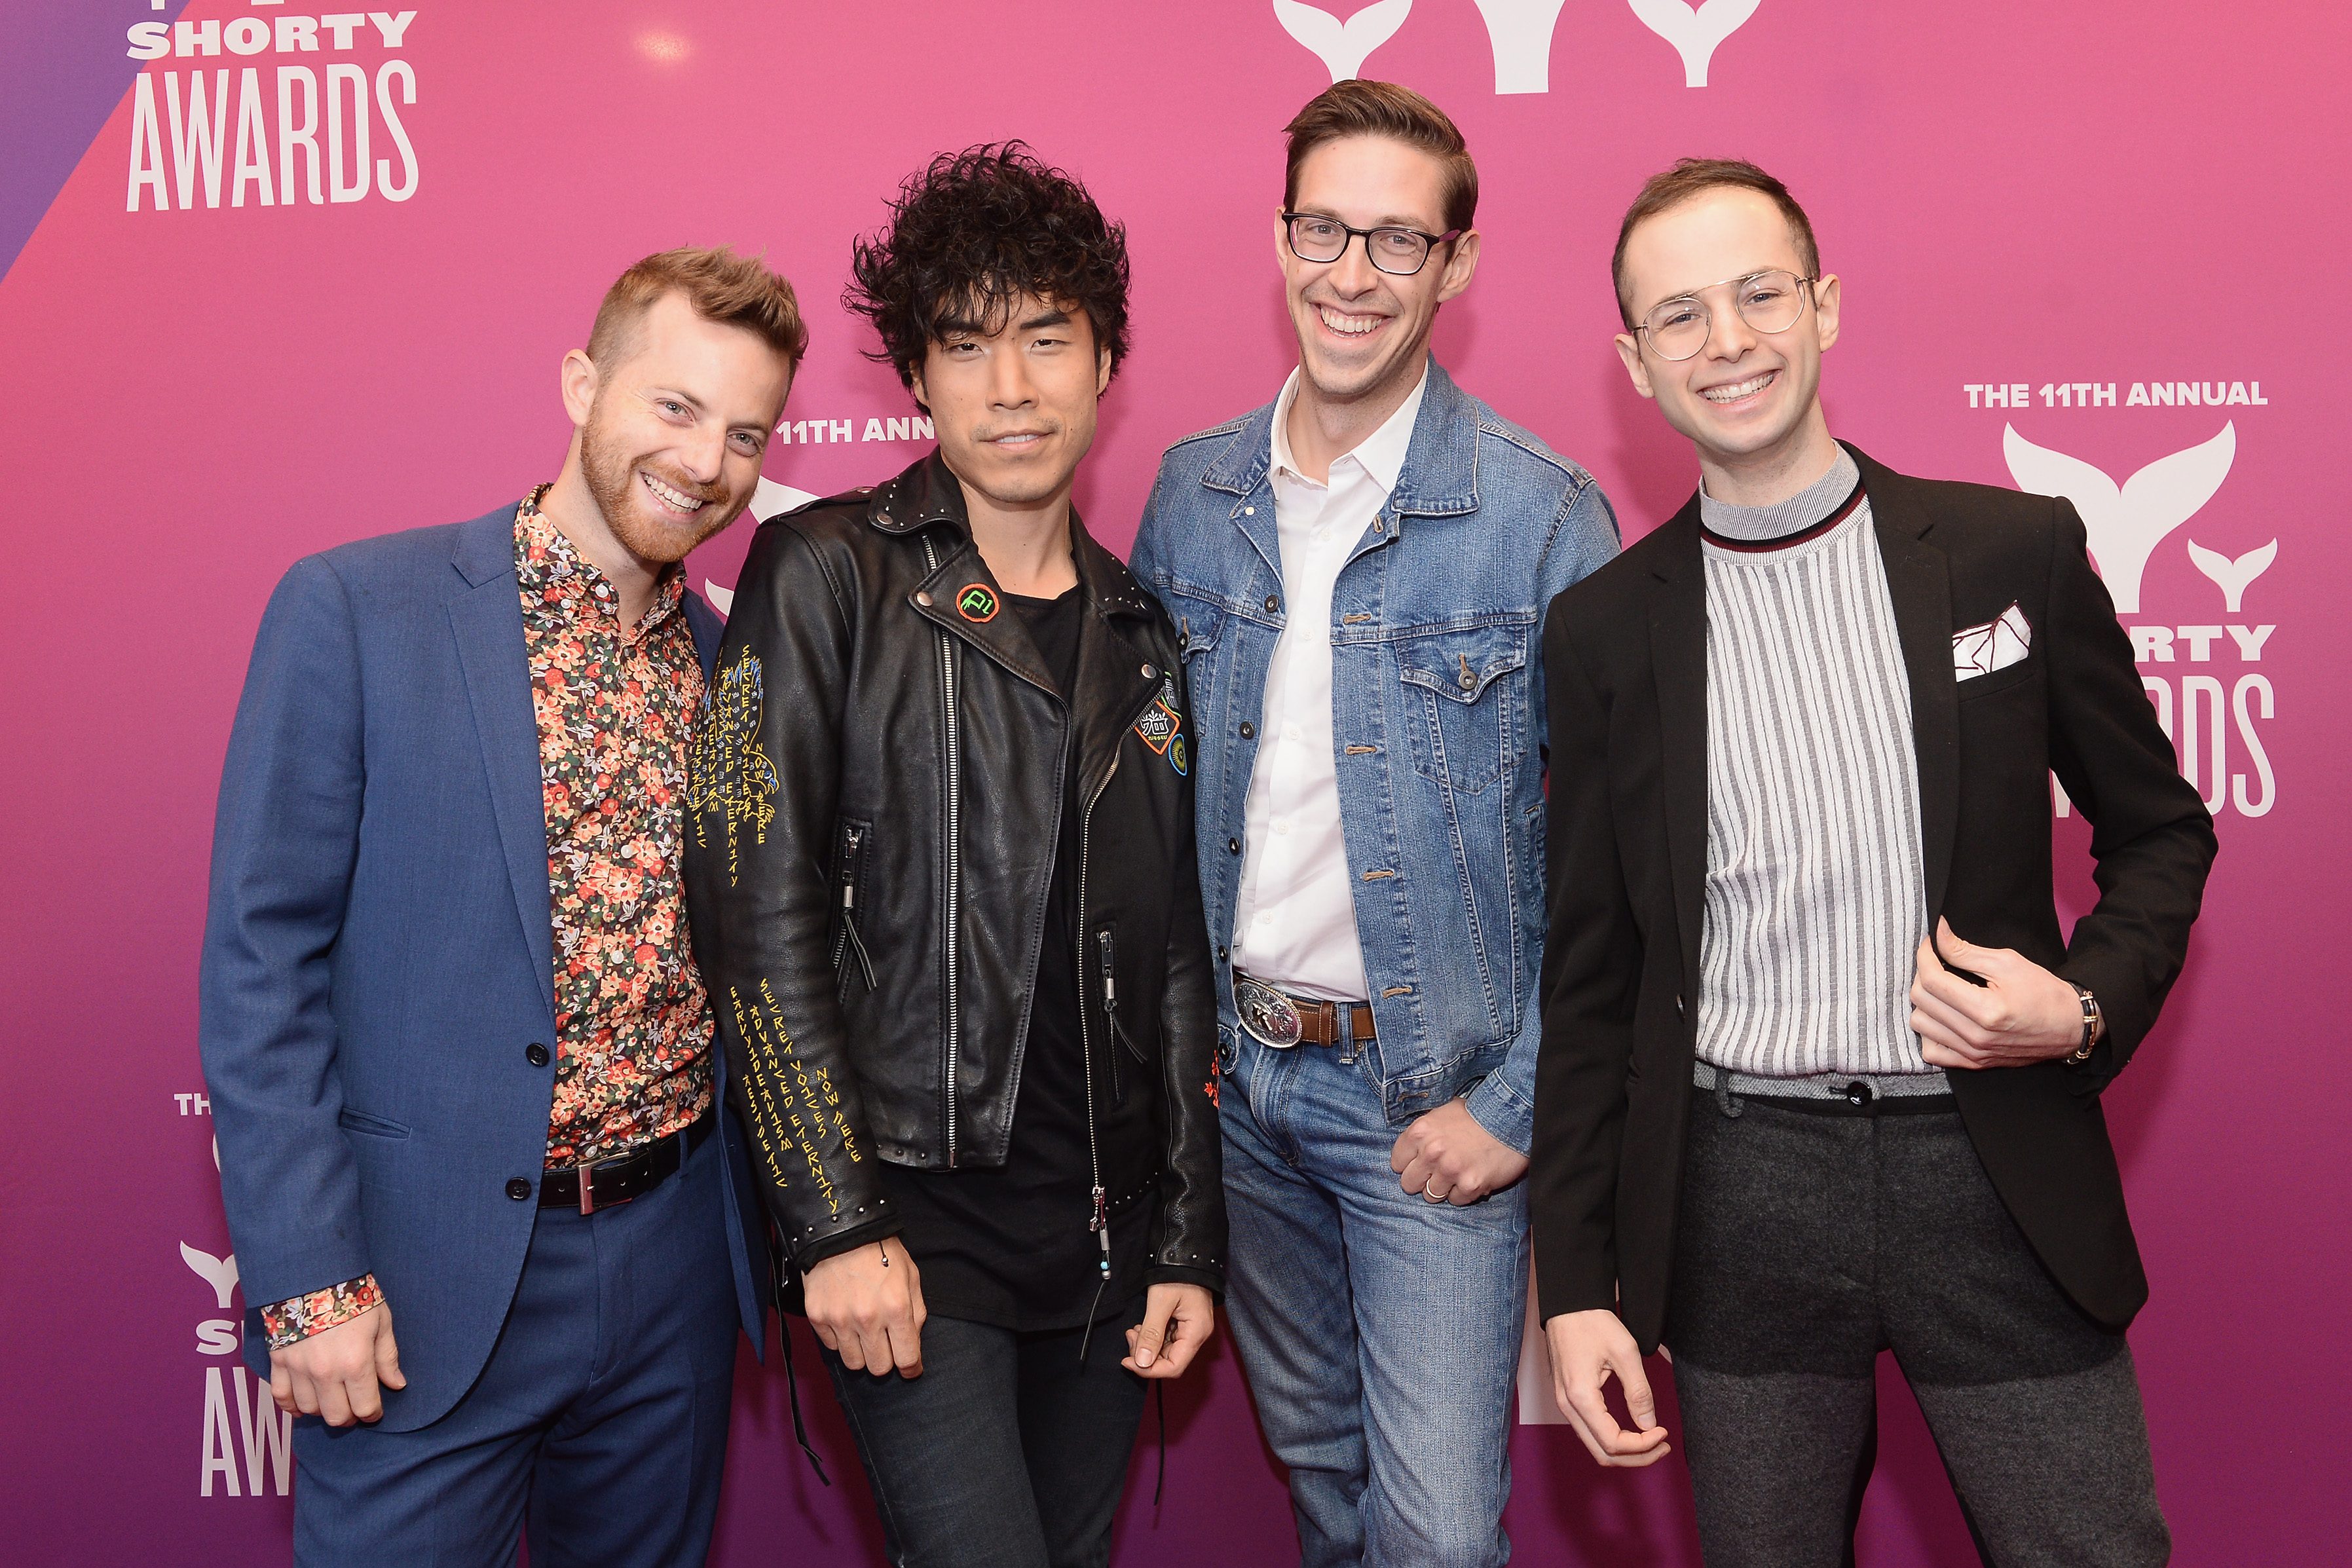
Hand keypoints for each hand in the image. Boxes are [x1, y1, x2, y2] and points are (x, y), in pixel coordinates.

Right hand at [268, 1303, 404, 1425]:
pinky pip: (280, 1397)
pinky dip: (291, 1406)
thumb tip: (397, 1384)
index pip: (365, 1407)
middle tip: (354, 1408)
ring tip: (333, 1400)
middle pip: (336, 1416)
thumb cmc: (353, 1295)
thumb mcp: (381, 1322)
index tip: (375, 1410)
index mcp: (355, 1363)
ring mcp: (299, 1369)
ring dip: (323, 1410)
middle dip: (349, 1417)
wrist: (314, 1274)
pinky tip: (302, 1404)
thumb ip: (387, 1357)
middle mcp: (325, 1372)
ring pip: (309, 1410)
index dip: (373, 1413)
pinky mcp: (278, 1361)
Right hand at [804, 1237, 925, 1377]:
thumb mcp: (911, 1276)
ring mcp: (839, 1320)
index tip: (910, 1368)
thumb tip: (912, 1342)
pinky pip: (832, 1346)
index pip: (906, 1359)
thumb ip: (916, 1312)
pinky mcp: (818, 1317)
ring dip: (862, 1353)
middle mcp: (867, 1319)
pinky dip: (841, 1339)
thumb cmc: (880, 1250)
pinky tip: (846, 1319)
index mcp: (896, 1308)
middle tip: (886, 1345)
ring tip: (864, 1333)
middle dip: (886, 1360)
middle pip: (879, 1368)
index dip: (911, 1367)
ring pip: (854, 1363)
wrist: (840, 1230)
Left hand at [1123, 1283, 1215, 1378]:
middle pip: (1169, 1360)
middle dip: (1146, 1354)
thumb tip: (1142, 1362)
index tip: (1128, 1362)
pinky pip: (1167, 1340)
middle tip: (1130, 1337)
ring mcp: (1191, 1329)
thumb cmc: (1177, 1274)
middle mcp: (1197, 1335)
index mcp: (1196, 1333)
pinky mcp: (1184, 1324)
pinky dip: (1152, 1337)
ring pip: (1166, 1351)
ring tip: (1134, 1330)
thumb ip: (1151, 1334)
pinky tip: (1142, 1327)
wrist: (1187, 1255)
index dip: (1150, 1369)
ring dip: (1147, 1345)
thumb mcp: (1160, 1302)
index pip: (1174, 1367)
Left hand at [1390, 1097, 1529, 1205]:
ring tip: (1457, 1174)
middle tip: (1437, 1173)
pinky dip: (1463, 1192)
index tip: (1419, 1163)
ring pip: (1431, 1196)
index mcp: (1420, 1131)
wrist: (1511, 1119)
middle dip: (1422, 1180)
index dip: (1409, 1164)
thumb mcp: (1442, 1114)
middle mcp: (1431, 1152)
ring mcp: (1450, 1170)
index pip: (1397, 1162)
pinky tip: (1471, 1177)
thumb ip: (1424, 1134)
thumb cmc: (1476, 1115)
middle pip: (1409, 1183)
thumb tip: (1411, 1152)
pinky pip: (1456, 1200)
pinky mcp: (1470, 1185)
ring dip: (1443, 1188)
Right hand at [1544, 1309, 1670, 1467]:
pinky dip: (1612, 1439)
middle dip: (1636, 1457)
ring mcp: (1564, 1404)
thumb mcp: (1625, 1353)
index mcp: (1581, 1397)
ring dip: (1625, 1450)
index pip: (1613, 1442)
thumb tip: (1649, 1425)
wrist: (1568, 1304)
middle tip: (1663, 1446)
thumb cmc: (1593, 1322)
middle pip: (1602, 1453)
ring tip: (1652, 1440)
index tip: (1663, 1432)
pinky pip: (1589, 1431)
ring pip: (1594, 1445)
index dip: (1643, 1445)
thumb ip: (1639, 1392)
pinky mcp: (1567, 1398)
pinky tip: (1632, 1430)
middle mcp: (1568, 1406)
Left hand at [1911, 918, 2084, 1069]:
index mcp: (1986, 1010)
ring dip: (1923, 1002)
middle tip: (1937, 964)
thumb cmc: (2042, 992)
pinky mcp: (1973, 1063)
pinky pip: (1931, 1052)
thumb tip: (1938, 933)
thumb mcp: (2007, 962)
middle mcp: (1976, 1036)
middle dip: (1923, 975)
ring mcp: (1973, 1053)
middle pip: (1922, 1001)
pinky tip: (1942, 1017)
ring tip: (1941, 990)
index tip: (1930, 945)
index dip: (1925, 956)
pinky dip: (1929, 1032)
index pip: (1933, 980)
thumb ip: (1965, 951)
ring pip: (1920, 1025)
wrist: (2069, 1026)